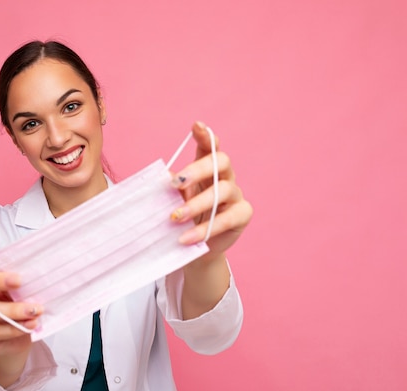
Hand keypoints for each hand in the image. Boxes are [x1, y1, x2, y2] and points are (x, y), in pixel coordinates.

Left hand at [170, 122, 252, 259]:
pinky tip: (186, 238)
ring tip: (175, 218)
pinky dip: (205, 229)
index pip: (209, 147)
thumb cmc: (181, 219)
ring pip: (223, 190)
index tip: (196, 126)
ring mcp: (236, 195)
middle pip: (221, 161)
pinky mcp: (242, 215)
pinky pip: (227, 218)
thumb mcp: (171, 202)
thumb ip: (168, 189)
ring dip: (196, 204)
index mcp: (206, 168)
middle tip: (175, 184)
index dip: (205, 136)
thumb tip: (163, 179)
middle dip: (198, 169)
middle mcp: (224, 176)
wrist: (193, 248)